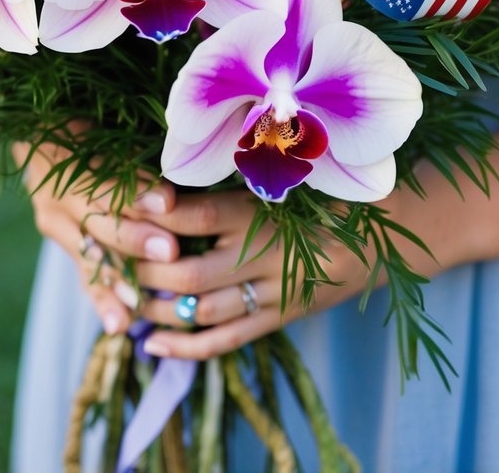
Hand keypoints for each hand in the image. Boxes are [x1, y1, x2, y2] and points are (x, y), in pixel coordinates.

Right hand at [18, 140, 180, 335]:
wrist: (39, 136)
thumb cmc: (88, 127)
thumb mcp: (106, 131)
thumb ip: (134, 152)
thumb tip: (180, 165)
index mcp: (68, 157)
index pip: (105, 178)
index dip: (136, 190)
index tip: (168, 200)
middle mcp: (57, 195)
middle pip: (98, 220)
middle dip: (136, 237)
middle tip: (170, 250)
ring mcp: (53, 222)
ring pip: (90, 253)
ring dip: (119, 278)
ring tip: (142, 302)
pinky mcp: (61, 242)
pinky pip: (83, 272)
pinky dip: (102, 299)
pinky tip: (119, 324)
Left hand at [133, 189, 368, 360]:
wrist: (382, 238)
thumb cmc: (325, 194)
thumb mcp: (290, 171)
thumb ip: (243, 167)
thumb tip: (190, 152)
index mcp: (265, 211)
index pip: (202, 213)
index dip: (162, 210)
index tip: (130, 202)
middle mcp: (265, 255)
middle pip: (191, 272)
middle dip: (147, 270)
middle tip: (116, 259)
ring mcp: (272, 293)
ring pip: (203, 312)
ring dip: (158, 309)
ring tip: (125, 299)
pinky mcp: (278, 319)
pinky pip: (227, 340)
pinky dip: (187, 348)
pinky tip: (151, 344)